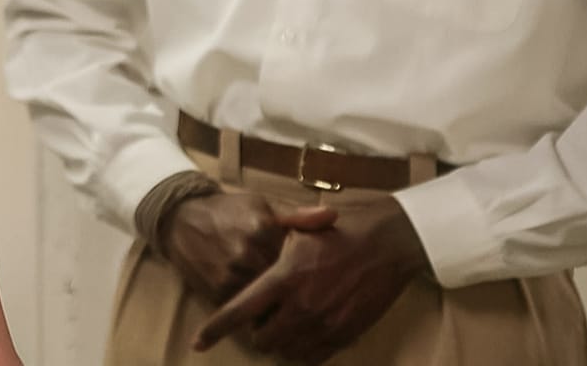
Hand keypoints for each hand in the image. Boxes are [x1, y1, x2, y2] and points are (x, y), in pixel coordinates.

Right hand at [156, 191, 337, 303]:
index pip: (300, 260)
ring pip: (268, 302)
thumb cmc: (229, 210)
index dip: (310, 270)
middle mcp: (248, 254)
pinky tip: (263, 303)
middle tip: (307, 294)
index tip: (318, 274)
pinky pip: (247, 310)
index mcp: (264, 229)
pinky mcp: (217, 292)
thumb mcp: (263, 204)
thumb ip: (298, 215)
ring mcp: (231, 276)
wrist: (181, 219)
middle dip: (297, 292)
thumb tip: (333, 215)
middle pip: (286, 285)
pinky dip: (257, 310)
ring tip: (287, 302)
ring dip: (278, 305)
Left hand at [192, 195, 429, 364]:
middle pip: (261, 340)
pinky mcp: (345, 335)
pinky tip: (303, 333)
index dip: (215, 329)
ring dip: (278, 342)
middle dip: (255, 332)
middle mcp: (301, 305)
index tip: (198, 342)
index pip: (239, 311)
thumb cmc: (340, 232)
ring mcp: (324, 324)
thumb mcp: (299, 233)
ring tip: (283, 322)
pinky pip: (312, 357)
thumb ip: (271, 254)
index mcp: (284, 277)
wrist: (388, 244)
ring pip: (286, 351)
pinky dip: (301, 350)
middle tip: (261, 317)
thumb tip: (249, 270)